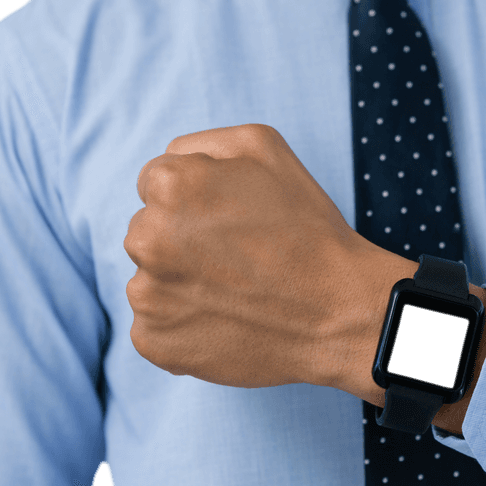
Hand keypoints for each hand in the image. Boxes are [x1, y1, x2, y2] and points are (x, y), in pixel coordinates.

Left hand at [124, 123, 367, 388]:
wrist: (339, 314)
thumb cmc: (308, 229)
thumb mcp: (265, 147)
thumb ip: (202, 143)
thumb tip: (167, 164)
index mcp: (170, 185)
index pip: (154, 184)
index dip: (196, 199)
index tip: (231, 221)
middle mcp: (146, 238)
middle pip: (147, 231)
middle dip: (181, 240)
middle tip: (238, 259)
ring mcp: (147, 296)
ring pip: (150, 280)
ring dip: (181, 284)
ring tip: (235, 293)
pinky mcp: (154, 342)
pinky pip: (154, 327)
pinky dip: (182, 327)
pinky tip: (225, 322)